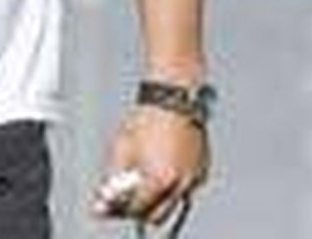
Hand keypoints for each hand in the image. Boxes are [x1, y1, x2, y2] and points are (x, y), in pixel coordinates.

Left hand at [91, 105, 209, 226]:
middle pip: (159, 213)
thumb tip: (108, 196)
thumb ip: (115, 178)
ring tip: (141, 178)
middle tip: (124, 198)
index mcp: (160, 180)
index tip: (110, 206)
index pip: (139, 210)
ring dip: (157, 197)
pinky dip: (171, 185)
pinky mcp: (202, 169)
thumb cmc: (146, 118)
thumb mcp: (122, 149)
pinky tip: (158, 168)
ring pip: (174, 202)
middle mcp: (182, 184)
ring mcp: (195, 177)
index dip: (121, 210)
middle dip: (140, 209)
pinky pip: (185, 187)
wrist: (172, 97)